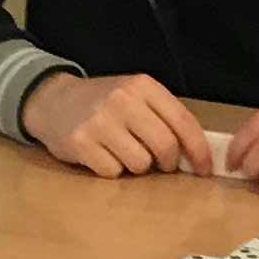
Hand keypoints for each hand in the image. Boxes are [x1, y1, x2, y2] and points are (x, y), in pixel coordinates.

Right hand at [19, 71, 211, 177]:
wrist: (53, 100)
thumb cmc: (103, 103)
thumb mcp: (135, 96)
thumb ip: (163, 117)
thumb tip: (194, 154)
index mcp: (142, 86)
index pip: (183, 122)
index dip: (198, 150)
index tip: (205, 169)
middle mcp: (122, 100)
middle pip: (165, 146)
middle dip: (168, 163)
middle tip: (161, 164)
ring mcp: (99, 122)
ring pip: (140, 164)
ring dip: (136, 166)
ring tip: (122, 151)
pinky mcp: (80, 143)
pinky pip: (113, 172)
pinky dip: (112, 170)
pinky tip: (102, 154)